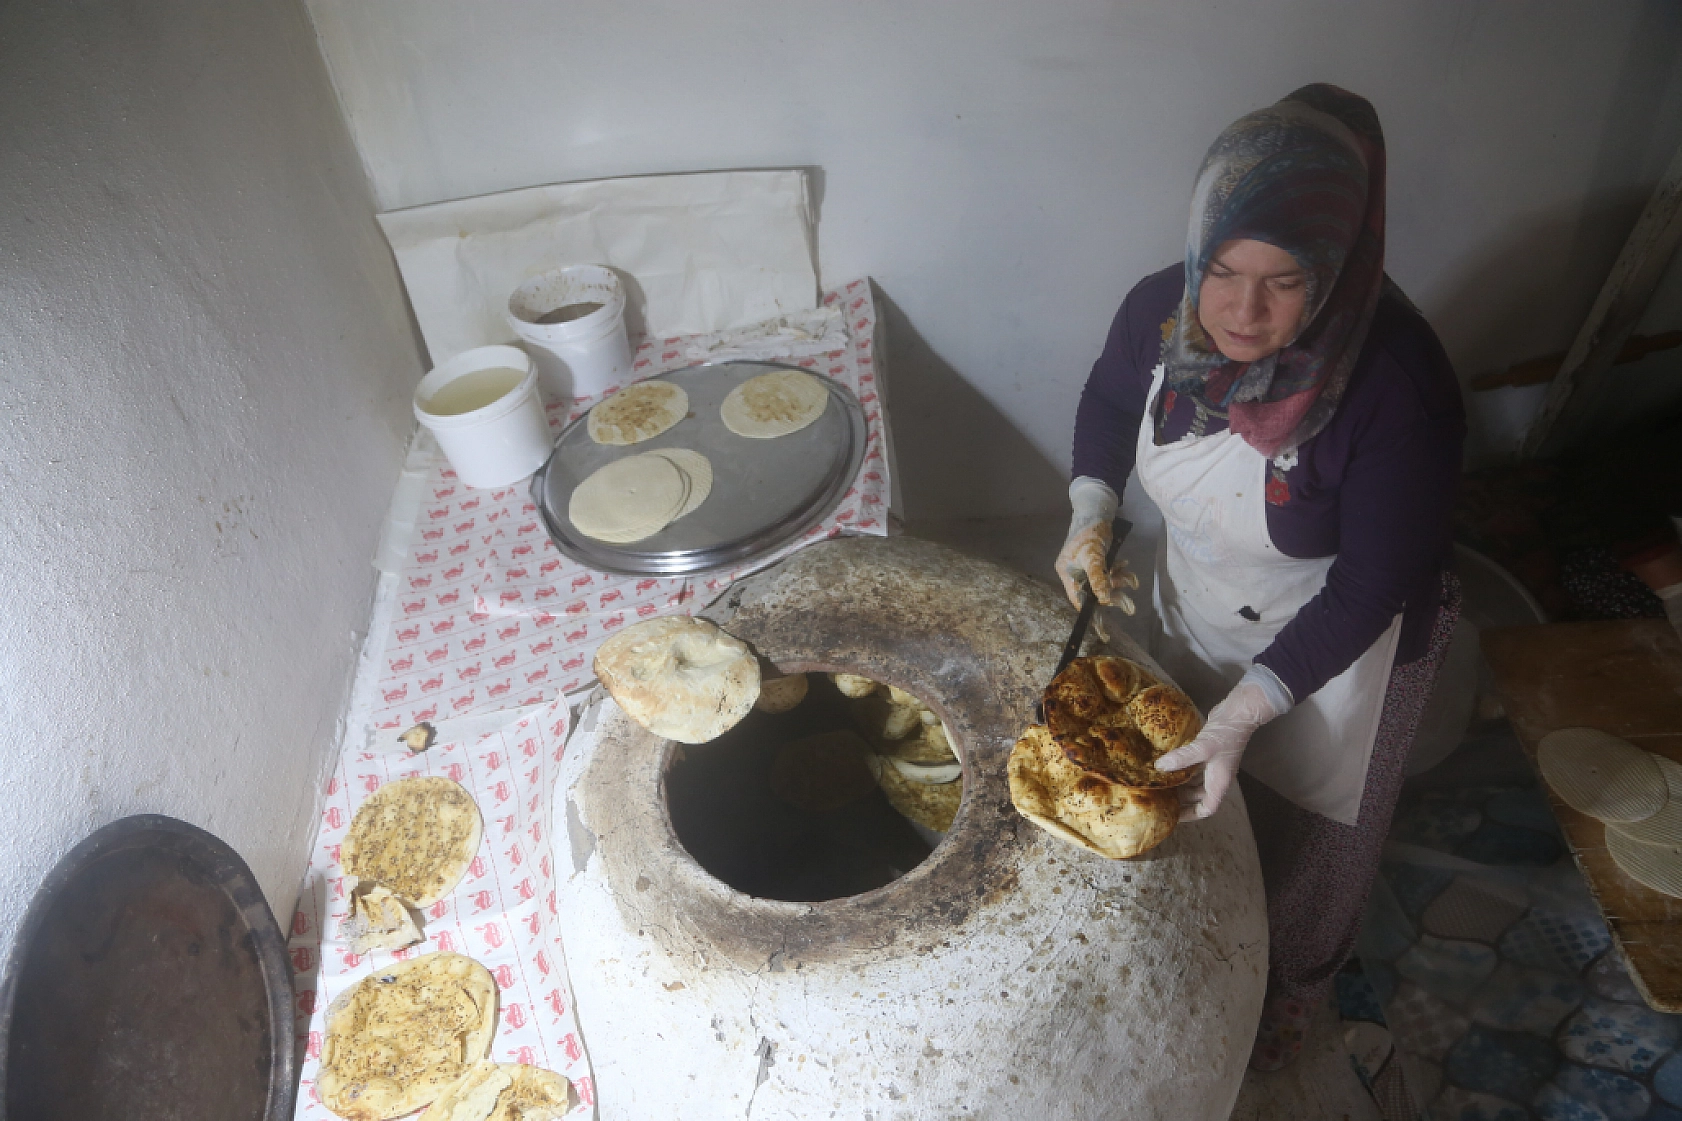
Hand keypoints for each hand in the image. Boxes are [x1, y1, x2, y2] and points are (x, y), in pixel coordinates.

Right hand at [1057, 478, 1137, 611]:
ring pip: (1103, 582)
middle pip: (1093, 592)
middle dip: (1112, 594)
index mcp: (1068, 573)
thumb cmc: (1091, 533)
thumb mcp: (1093, 556)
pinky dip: (1118, 572)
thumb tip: (1102, 600)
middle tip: (1129, 604)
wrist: (1097, 511)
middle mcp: (1075, 572)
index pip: (1077, 598)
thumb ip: (1097, 578)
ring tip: (1131, 579)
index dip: (1091, 609)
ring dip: (1118, 582)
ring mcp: (1086, 567)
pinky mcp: (1097, 561)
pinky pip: (1108, 573)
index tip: (1105, 625)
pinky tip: (1126, 567)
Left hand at [1155, 668, 1290, 820]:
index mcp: (1219, 782)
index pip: (1207, 808)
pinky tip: (1168, 765)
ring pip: (1195, 782)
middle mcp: (1217, 777)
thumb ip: (1181, 758)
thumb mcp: (1203, 748)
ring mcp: (1213, 765)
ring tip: (1161, 784)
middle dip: (1181, 799)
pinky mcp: (1208, 753)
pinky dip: (1182, 769)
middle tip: (1161, 798)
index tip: (1174, 816)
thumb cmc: (1226, 734)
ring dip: (1181, 784)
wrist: (1238, 713)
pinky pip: (1194, 768)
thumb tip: (1159, 767)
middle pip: (1198, 797)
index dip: (1191, 815)